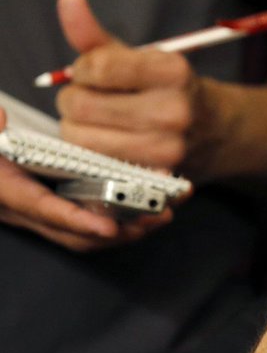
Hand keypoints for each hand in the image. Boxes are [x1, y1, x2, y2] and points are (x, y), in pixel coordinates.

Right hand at [0, 108, 173, 250]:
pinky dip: (121, 219)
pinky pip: (91, 223)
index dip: (76, 221)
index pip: (43, 209)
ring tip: (163, 211)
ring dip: (128, 227)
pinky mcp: (56, 210)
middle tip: (157, 215)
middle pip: (75, 233)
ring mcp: (40, 214)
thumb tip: (1, 118)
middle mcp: (23, 209)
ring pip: (87, 234)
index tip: (109, 227)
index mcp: (5, 189)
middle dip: (120, 230)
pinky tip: (149, 206)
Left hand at [53, 0, 203, 170]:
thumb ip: (96, 35)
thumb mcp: (138, 58)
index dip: (83, 70)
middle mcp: (174, 110)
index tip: (93, 74)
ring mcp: (167, 148)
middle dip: (73, 101)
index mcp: (172, 71)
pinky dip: (93, 153)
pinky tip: (109, 144)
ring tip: (97, 123)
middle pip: (81, 106)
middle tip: (88, 101)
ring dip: (77, 130)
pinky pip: (97, 164)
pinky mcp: (156, 176)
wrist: (220, 132)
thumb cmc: (169, 90)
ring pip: (82, 139)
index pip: (96, 66)